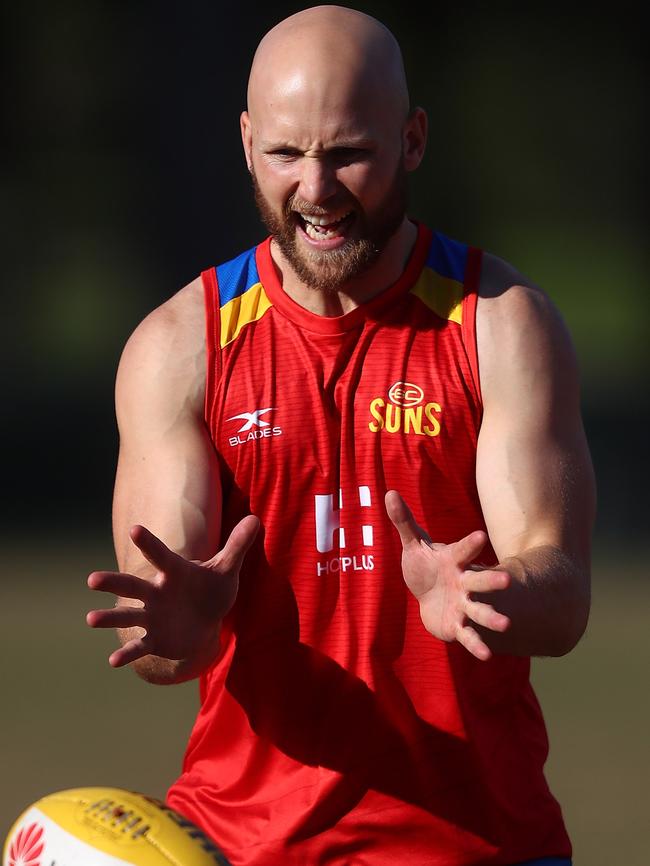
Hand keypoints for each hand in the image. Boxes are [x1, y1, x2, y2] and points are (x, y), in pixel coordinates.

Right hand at [86, 515, 258, 667]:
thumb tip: (256, 518)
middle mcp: (157, 592)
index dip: (149, 544)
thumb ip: (238, 545)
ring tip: (91, 618)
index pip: (161, 556)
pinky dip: (127, 653)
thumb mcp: (227, 569)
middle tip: (91, 579)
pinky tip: (113, 661)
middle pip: (132, 586)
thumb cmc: (212, 590)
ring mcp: (152, 616)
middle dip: (113, 583)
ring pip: (128, 615)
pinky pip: (139, 646)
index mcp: (174, 572)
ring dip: (110, 617)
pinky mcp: (154, 639)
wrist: (206, 622)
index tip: (135, 529)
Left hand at [385, 491, 509, 659]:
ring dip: (491, 617)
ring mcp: (464, 605)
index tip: (480, 536)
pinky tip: (486, 656)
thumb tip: (389, 492)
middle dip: (492, 582)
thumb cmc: (426, 566)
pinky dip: (476, 645)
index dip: (470, 544)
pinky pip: (469, 636)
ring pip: (480, 611)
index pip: (462, 550)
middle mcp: (464, 582)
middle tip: (507, 582)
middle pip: (479, 581)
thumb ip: (404, 521)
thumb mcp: (414, 544)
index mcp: (454, 560)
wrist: (430, 596)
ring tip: (506, 625)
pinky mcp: (458, 626)